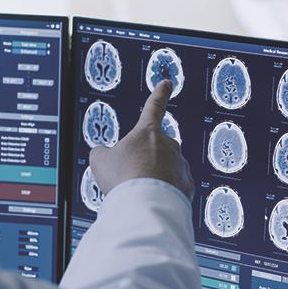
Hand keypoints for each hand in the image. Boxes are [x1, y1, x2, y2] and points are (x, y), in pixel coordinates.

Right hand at [89, 80, 194, 200]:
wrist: (145, 204)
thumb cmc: (124, 178)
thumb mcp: (100, 160)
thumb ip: (102, 152)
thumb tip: (102, 154)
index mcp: (148, 131)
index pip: (154, 106)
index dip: (160, 94)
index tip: (167, 83)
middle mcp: (169, 145)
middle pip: (156, 148)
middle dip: (145, 159)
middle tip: (130, 176)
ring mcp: (180, 165)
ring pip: (166, 169)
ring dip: (154, 178)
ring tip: (139, 192)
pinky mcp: (187, 185)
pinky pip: (175, 187)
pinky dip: (164, 193)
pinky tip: (152, 200)